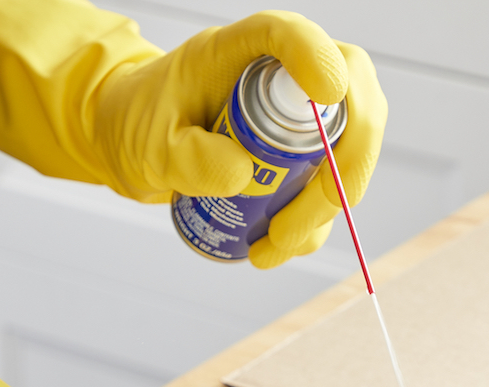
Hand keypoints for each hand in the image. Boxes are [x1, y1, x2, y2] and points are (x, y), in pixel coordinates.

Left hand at [94, 11, 387, 267]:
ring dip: (325, 209)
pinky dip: (312, 228)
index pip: (291, 36)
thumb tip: (245, 175)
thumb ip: (189, 157)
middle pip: (353, 101)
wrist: (134, 145)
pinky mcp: (304, 159)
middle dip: (347, 162)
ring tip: (273, 246)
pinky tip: (273, 248)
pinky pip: (329, 192)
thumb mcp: (151, 144)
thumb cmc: (141, 124)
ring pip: (349, 155)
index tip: (326, 93)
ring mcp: (302, 119)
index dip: (318, 56)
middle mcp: (285, 78)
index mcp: (241, 52)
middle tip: (314, 209)